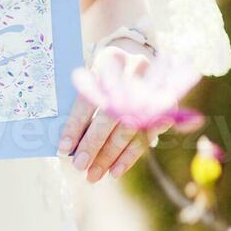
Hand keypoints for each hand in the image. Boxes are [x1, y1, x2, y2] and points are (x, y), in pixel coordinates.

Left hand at [59, 45, 164, 182]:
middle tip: (79, 167)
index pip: (89, 99)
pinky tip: (115, 170)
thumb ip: (83, 104)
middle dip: (94, 145)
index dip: (75, 126)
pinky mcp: (166, 104)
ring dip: (110, 156)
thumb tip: (67, 143)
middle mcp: (133, 74)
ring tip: (94, 175)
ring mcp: (153, 89)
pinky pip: (146, 136)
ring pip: (130, 129)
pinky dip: (129, 156)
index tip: (63, 149)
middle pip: (111, 116)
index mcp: (108, 62)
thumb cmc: (104, 73)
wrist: (138, 55)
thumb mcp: (92, 78)